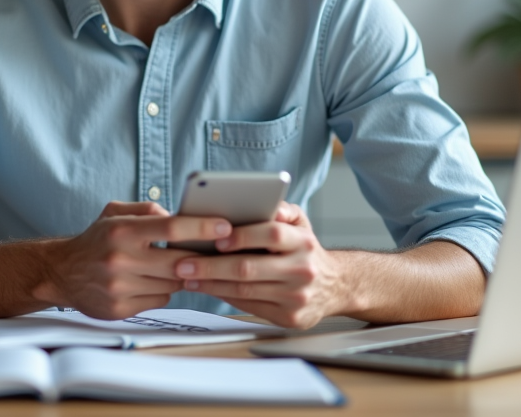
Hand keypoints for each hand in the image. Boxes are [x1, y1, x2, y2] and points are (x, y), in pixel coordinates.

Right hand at [35, 201, 231, 320]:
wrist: (61, 273)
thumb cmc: (96, 239)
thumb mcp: (114, 212)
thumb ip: (147, 209)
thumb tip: (179, 216)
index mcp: (121, 231)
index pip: (171, 228)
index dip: (203, 228)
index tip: (227, 226)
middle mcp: (120, 260)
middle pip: (178, 261)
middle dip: (200, 257)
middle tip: (217, 252)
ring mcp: (119, 288)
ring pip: (172, 283)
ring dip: (180, 275)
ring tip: (174, 265)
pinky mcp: (120, 309)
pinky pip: (160, 300)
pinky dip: (163, 291)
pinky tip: (151, 282)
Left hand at [173, 202, 353, 328]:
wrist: (337, 286)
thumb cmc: (307, 250)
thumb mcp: (301, 223)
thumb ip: (281, 209)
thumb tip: (263, 201)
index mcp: (304, 241)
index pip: (272, 234)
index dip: (243, 236)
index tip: (215, 238)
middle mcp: (302, 270)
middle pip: (249, 268)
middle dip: (211, 266)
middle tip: (183, 263)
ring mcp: (296, 297)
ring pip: (244, 290)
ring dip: (211, 284)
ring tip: (187, 277)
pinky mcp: (289, 317)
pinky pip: (249, 306)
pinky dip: (224, 296)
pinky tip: (207, 288)